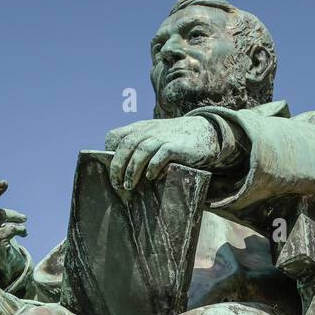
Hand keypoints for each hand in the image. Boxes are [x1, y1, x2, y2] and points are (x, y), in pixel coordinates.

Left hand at [103, 116, 221, 191]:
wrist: (206, 132)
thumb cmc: (176, 141)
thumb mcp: (154, 139)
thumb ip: (139, 148)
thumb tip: (122, 173)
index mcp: (139, 128)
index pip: (114, 136)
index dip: (109, 153)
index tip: (111, 170)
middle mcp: (149, 130)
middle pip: (126, 145)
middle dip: (117, 166)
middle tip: (117, 184)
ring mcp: (163, 136)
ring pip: (141, 150)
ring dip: (132, 170)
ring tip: (129, 186)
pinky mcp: (176, 145)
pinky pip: (161, 154)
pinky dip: (153, 166)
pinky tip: (151, 177)